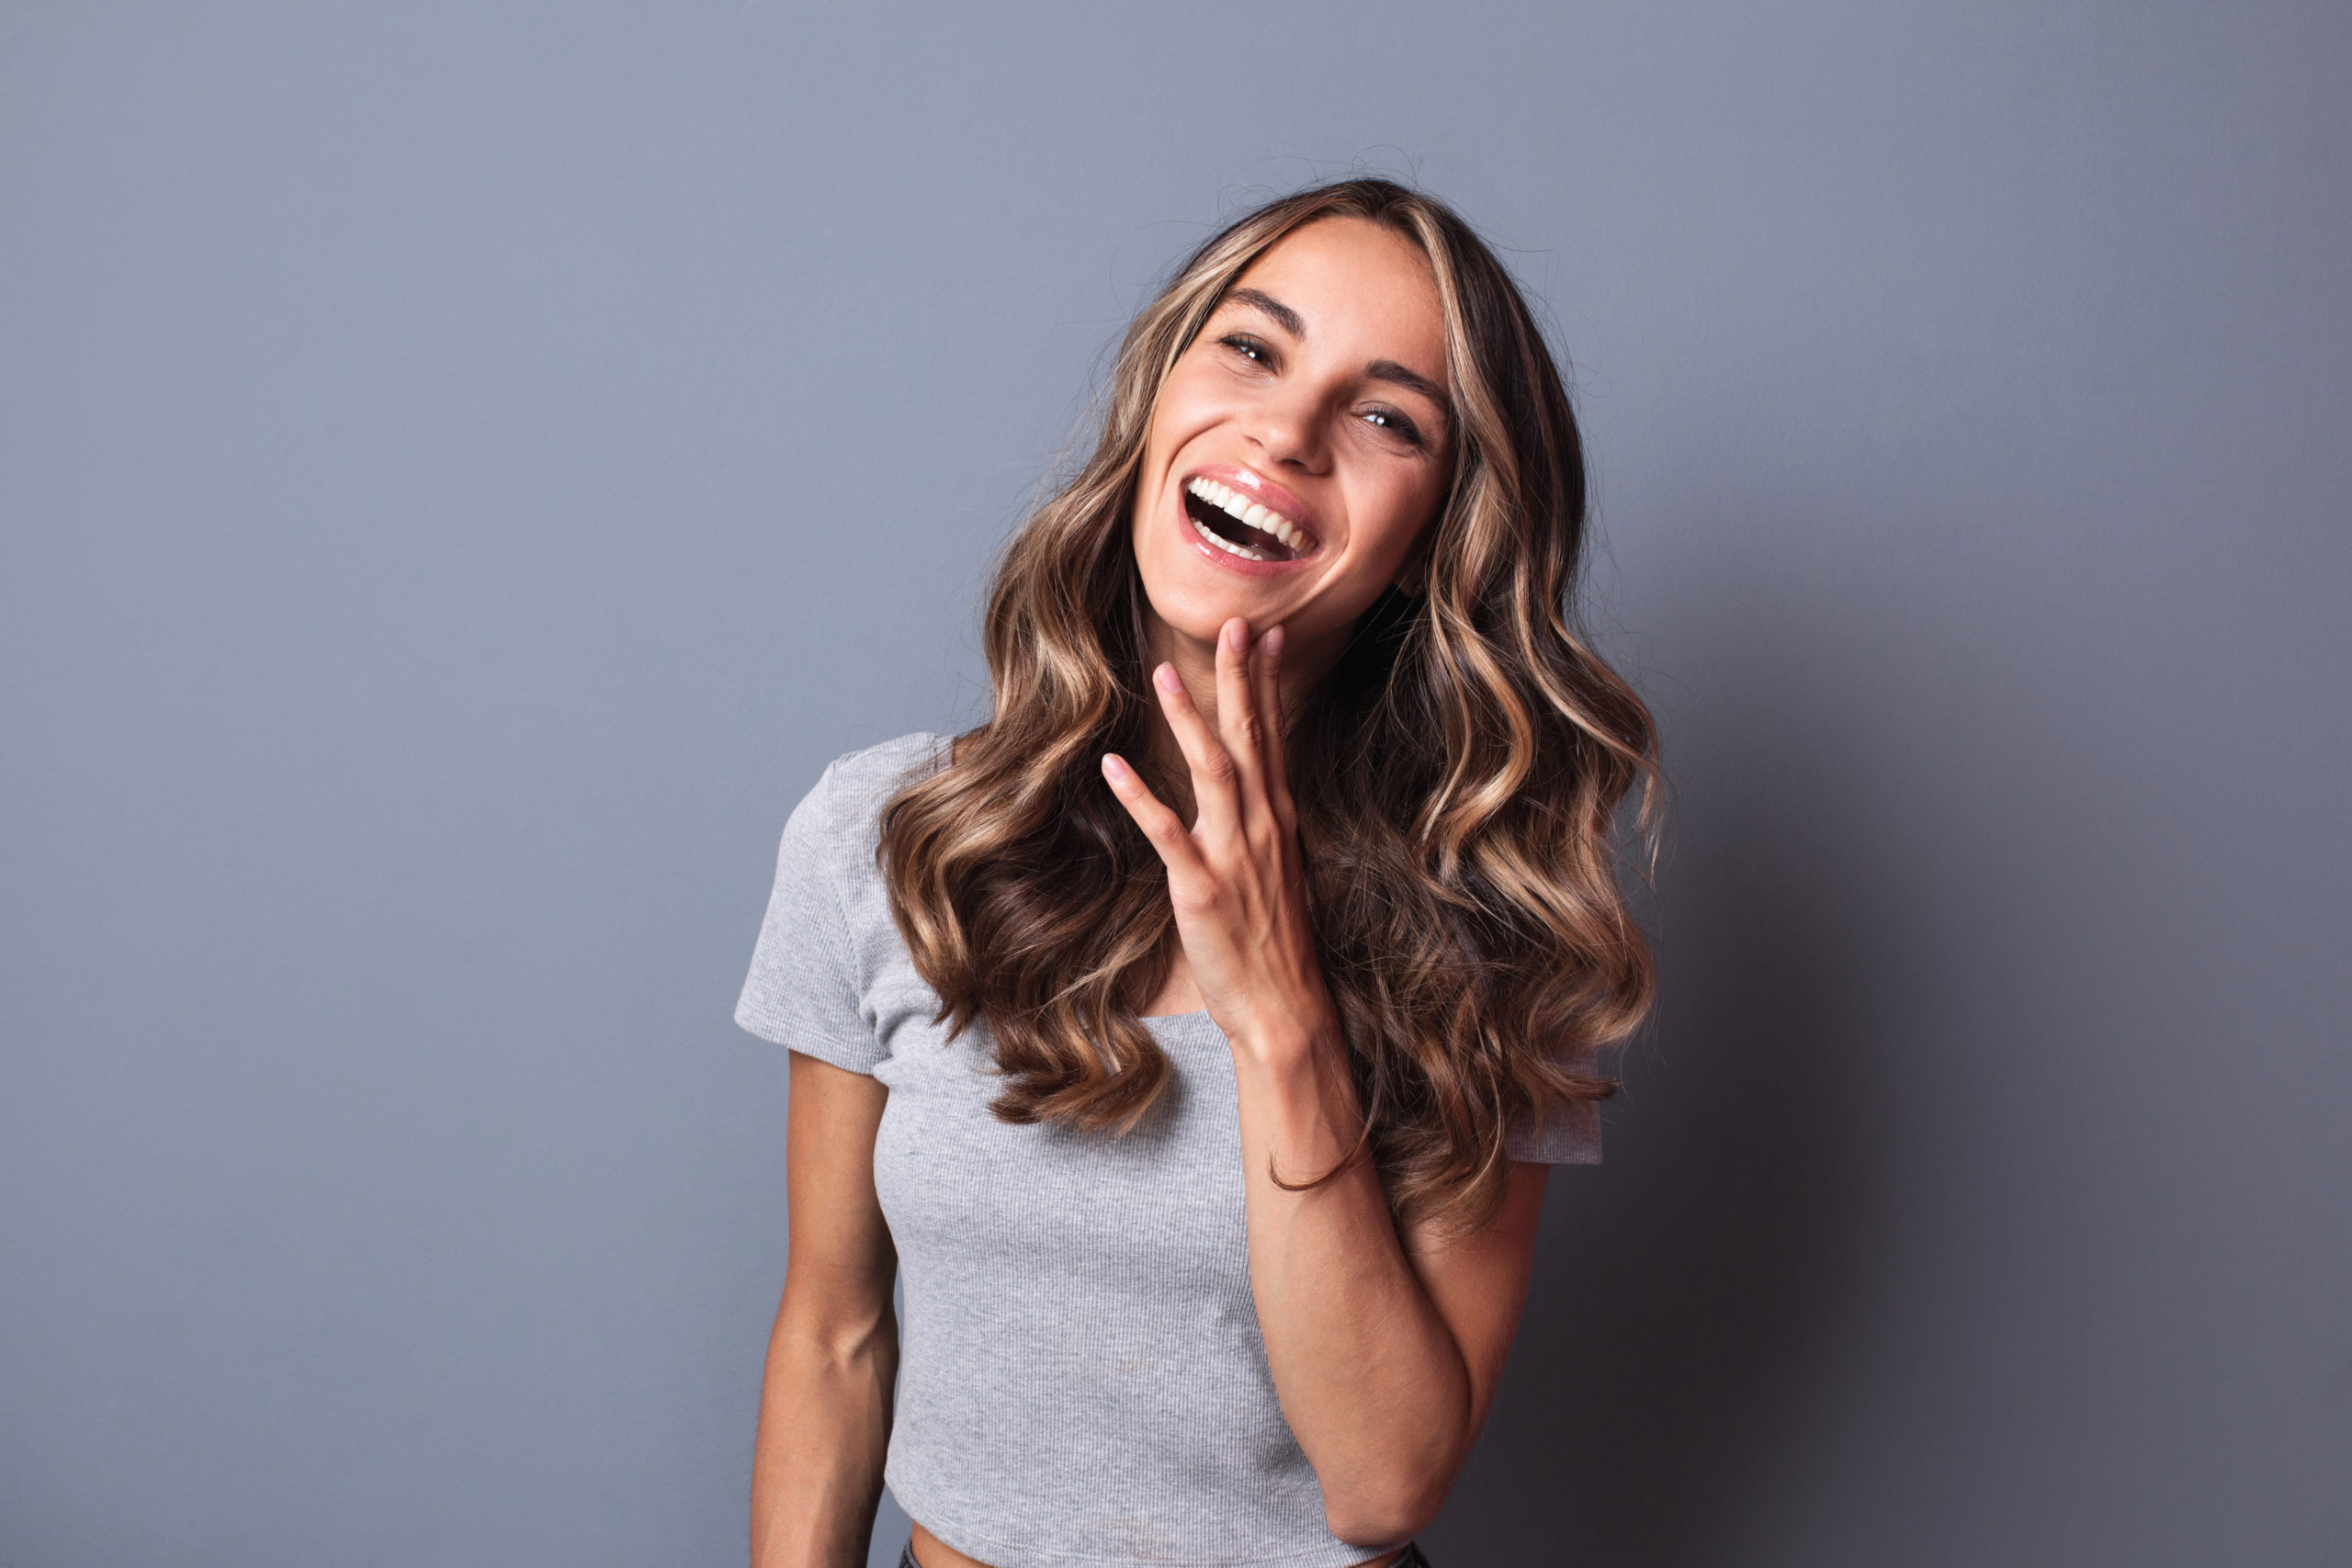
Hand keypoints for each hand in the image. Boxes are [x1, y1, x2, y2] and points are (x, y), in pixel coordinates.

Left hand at [1101, 618, 1338, 1061]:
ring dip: (1189, 721)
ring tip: (1165, 673)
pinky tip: (1115, 765)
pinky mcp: (1203, 889)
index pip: (1276, 737)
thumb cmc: (1278, 945)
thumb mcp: (1280, 873)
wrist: (1286, 1009)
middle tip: (1233, 624)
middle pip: (1252, 739)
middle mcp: (1263, 828)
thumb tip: (1252, 794)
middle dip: (1241, 680)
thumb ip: (1263, 827)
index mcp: (1279, 821)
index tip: (1266, 634)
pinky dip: (1142, 796)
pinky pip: (1169, 833)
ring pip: (1214, 773)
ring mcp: (1235, 857)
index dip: (1268, 684)